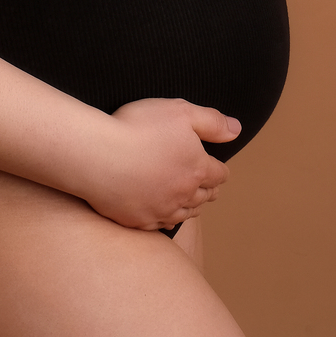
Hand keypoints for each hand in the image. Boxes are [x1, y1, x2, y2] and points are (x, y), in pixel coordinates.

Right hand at [80, 98, 239, 229]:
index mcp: (197, 168)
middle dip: (209, 190)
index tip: (218, 169)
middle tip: (208, 186)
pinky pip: (161, 224)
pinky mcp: (139, 221)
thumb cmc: (138, 127)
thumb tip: (237, 129)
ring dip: (192, 206)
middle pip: (205, 197)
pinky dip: (167, 218)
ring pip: (186, 214)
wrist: (98, 155)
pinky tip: (164, 213)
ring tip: (191, 202)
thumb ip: (212, 121)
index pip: (219, 174)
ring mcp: (161, 211)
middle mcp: (184, 195)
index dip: (220, 170)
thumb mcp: (180, 112)